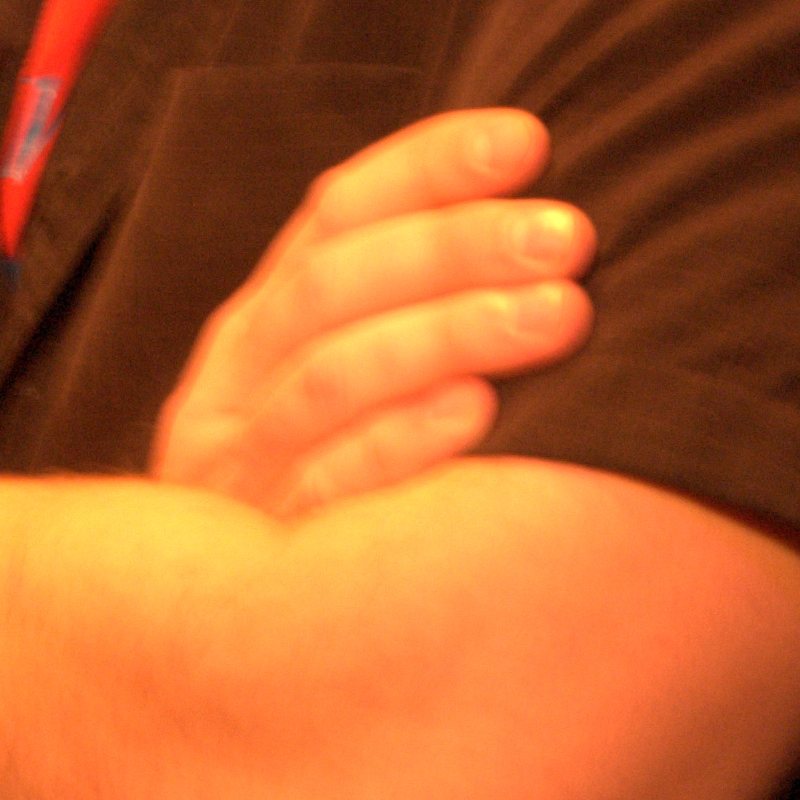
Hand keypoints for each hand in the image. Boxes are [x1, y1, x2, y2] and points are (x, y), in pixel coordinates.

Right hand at [150, 108, 591, 517]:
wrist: (231, 660)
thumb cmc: (340, 498)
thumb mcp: (347, 390)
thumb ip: (409, 311)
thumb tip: (544, 218)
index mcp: (263, 320)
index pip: (338, 211)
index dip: (429, 166)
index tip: (529, 139)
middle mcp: (237, 383)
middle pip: (335, 284)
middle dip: (455, 246)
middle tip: (568, 235)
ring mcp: (237, 471)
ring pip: (331, 377)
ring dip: (448, 333)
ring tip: (560, 314)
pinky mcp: (257, 561)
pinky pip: (325, 491)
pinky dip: (399, 445)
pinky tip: (479, 414)